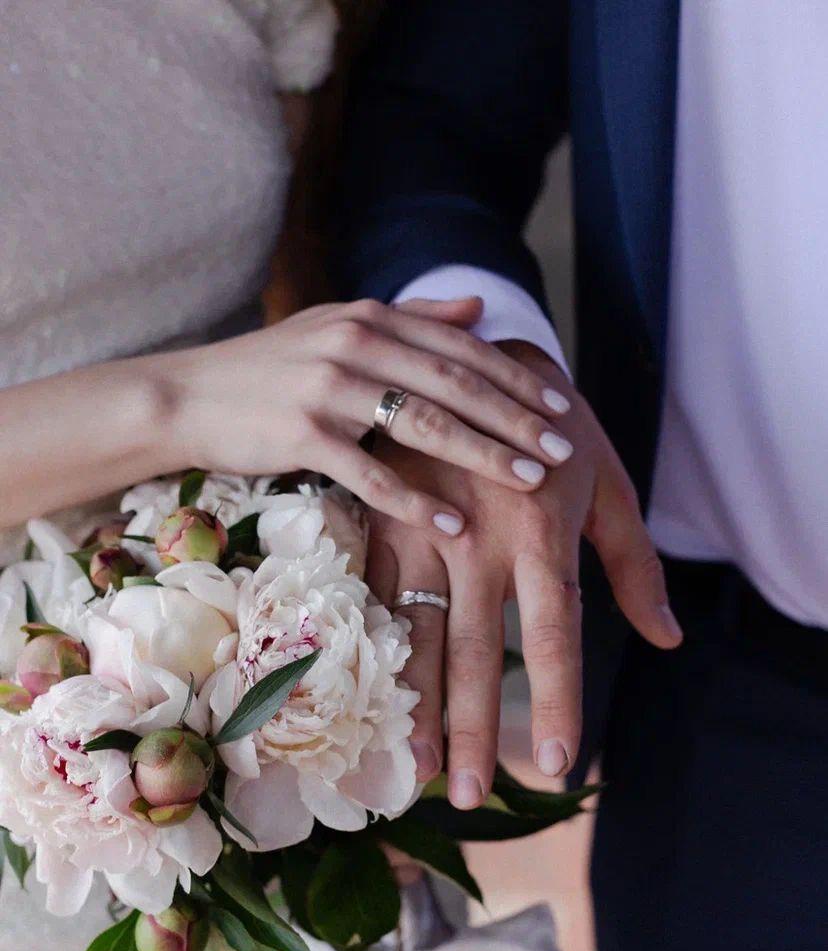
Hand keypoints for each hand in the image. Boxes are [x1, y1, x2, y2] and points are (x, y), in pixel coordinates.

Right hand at [164, 299, 572, 536]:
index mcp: (371, 317)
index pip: (460, 349)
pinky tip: (452, 524)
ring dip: (483, 456)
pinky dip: (415, 501)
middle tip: (561, 453)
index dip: (515, 380)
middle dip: (515, 421)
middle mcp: (355, 344)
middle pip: (454, 386)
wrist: (189, 395)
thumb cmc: (271, 369)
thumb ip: (411, 319)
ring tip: (528, 483)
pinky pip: (371, 473)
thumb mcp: (339, 328)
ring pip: (423, 425)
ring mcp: (327, 388)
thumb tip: (477, 310)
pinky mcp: (302, 434)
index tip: (559, 411)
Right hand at [366, 341, 682, 805]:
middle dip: (472, 729)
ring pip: (411, 633)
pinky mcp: (380, 519)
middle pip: (474, 652)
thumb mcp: (609, 487)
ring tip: (412, 768)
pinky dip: (367, 651)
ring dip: (412, 706)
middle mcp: (479, 541)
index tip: (555, 762)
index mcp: (541, 533)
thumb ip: (634, 565)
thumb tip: (666, 638)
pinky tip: (363, 698)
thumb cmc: (557, 429)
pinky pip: (368, 596)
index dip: (554, 699)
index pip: (551, 634)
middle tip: (468, 796)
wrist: (480, 350)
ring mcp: (422, 531)